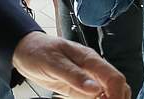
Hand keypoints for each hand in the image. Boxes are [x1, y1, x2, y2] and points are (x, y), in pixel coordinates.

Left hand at [12, 31, 129, 98]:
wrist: (26, 50)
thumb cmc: (39, 50)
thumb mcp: (53, 62)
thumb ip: (74, 75)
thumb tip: (95, 88)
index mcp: (89, 59)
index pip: (114, 77)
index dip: (117, 94)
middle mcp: (92, 69)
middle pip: (117, 86)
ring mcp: (87, 79)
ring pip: (108, 93)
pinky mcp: (79, 88)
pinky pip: (94, 98)